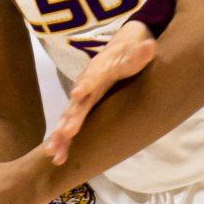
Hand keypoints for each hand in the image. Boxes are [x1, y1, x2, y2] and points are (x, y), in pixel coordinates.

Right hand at [43, 21, 157, 165]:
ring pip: (69, 117)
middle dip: (71, 117)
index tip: (78, 94)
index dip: (86, 84)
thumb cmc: (127, 53)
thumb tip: (150, 47)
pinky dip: (63, 141)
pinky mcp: (81, 108)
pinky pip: (70, 125)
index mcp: (100, 69)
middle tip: (65, 132)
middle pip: (78, 102)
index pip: (93, 76)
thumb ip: (140, 53)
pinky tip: (56, 156)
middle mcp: (86, 84)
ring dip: (61, 134)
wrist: (119, 49)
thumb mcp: (135, 51)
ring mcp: (82, 98)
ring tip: (52, 151)